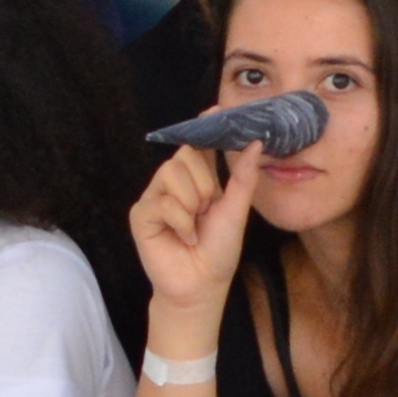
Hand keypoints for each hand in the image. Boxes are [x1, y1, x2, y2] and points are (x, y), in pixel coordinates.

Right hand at [126, 139, 259, 321]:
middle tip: (207, 209)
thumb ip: (243, 176)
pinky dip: (180, 221)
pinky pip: (162, 202)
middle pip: (185, 156)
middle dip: (204, 184)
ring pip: (171, 174)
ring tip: (194, 225)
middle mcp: (173, 184)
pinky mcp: (141, 215)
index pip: (198, 146)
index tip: (215, 111)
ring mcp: (155, 198)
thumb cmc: (218, 251)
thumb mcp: (236, 211)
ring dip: (191, 203)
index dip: (205, 128)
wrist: (202, 286)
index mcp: (197, 180)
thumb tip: (256, 142)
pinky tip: (184, 237)